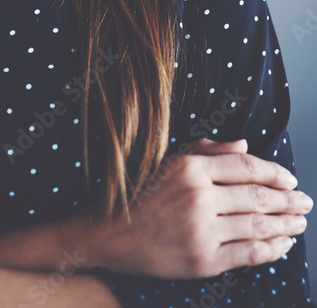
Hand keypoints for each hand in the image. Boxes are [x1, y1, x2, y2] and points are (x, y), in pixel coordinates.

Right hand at [86, 138, 311, 278]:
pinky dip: (271, 250)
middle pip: (256, 196)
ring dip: (285, 224)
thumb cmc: (139, 193)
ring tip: (299, 223)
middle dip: (287, 200)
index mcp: (190, 168)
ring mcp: (201, 231)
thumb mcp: (168, 162)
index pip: (244, 166)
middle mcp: (198, 197)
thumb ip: (206, 151)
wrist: (108, 233)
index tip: (290, 178)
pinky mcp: (202, 261)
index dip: (274, 172)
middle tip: (305, 202)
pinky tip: (282, 245)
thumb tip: (243, 145)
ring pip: (257, 226)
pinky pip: (247, 254)